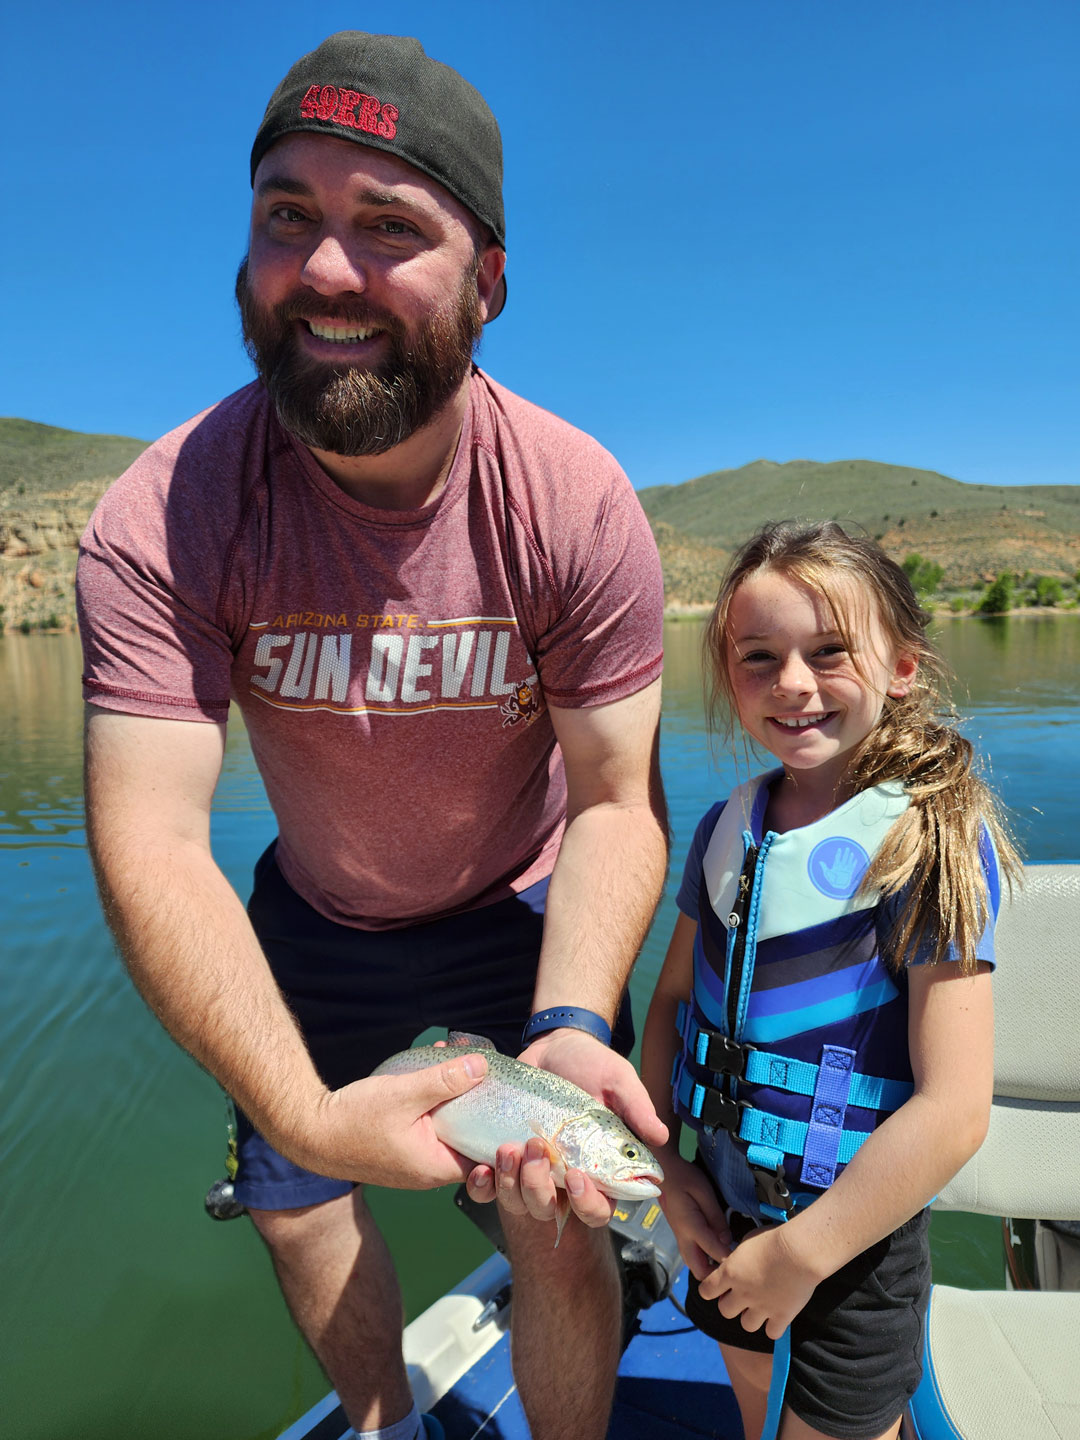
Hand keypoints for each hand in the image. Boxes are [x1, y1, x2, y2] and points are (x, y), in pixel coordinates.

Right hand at [290, 1050, 488, 1188]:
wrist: (308, 1132)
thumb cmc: (353, 1120)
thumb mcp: (404, 1093)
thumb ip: (444, 1080)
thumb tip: (481, 1067)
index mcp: (436, 1167)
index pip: (486, 1157)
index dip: (501, 1131)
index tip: (510, 1102)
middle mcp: (429, 1171)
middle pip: (469, 1137)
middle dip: (477, 1101)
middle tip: (482, 1070)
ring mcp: (415, 1161)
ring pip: (449, 1127)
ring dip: (454, 1096)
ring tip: (453, 1059)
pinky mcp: (402, 1148)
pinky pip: (431, 1125)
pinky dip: (436, 1101)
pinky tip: (431, 1071)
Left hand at [465, 1029, 667, 1226]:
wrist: (554, 1044)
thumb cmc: (592, 1066)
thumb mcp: (618, 1080)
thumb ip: (636, 1108)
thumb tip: (660, 1138)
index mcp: (597, 1168)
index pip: (599, 1208)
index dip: (588, 1204)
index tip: (578, 1177)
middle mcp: (564, 1178)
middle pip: (552, 1211)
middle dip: (539, 1189)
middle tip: (535, 1149)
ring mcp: (532, 1170)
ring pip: (519, 1203)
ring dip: (512, 1183)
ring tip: (508, 1148)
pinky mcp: (504, 1158)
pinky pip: (489, 1188)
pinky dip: (483, 1185)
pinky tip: (482, 1168)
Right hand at [656, 1152, 732, 1279]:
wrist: (663, 1173)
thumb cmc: (685, 1178)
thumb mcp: (704, 1192)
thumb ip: (716, 1217)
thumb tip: (726, 1239)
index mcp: (690, 1227)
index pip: (713, 1251)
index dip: (729, 1259)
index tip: (744, 1262)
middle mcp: (683, 1238)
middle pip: (699, 1271)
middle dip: (716, 1274)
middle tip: (734, 1265)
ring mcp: (680, 1239)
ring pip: (694, 1266)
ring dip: (710, 1269)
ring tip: (727, 1260)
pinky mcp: (680, 1236)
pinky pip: (693, 1257)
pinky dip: (705, 1261)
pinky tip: (717, 1251)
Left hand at [698, 1222, 819, 1339]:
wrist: (800, 1251)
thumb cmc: (774, 1238)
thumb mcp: (748, 1240)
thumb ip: (738, 1258)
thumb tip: (735, 1263)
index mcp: (730, 1272)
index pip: (706, 1290)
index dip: (710, 1289)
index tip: (717, 1286)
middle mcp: (742, 1293)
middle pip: (725, 1310)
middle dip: (730, 1303)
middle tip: (742, 1295)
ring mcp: (762, 1307)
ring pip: (746, 1324)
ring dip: (751, 1317)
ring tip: (760, 1306)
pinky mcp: (782, 1316)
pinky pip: (771, 1333)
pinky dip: (773, 1327)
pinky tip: (777, 1315)